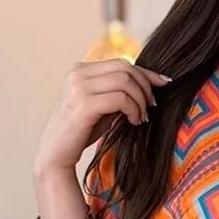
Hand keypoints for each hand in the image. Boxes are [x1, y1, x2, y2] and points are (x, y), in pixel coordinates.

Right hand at [31, 59, 172, 178]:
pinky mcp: (84, 104)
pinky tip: (134, 121)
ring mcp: (79, 87)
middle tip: (151, 107)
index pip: (121, 63)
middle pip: (125, 68)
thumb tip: (147, 84)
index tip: (163, 83)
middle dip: (145, 87)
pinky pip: (121, 99)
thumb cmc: (79, 132)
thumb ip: (116, 92)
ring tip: (140, 117)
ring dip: (140, 100)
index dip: (145, 73)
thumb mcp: (100, 106)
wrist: (55, 155)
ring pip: (125, 82)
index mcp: (80, 70)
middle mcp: (78, 74)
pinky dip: (133, 109)